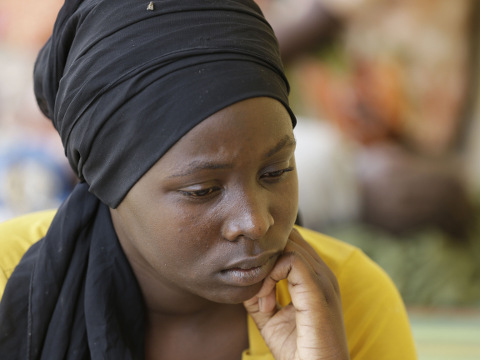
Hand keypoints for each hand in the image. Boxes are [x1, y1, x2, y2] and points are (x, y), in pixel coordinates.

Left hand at [243, 229, 349, 359]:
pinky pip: (292, 260)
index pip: (291, 242)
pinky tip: (266, 298)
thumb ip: (258, 295)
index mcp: (315, 277)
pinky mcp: (319, 291)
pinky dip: (271, 274)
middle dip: (265, 255)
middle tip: (253, 283)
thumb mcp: (270, 318)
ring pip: (289, 244)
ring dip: (266, 266)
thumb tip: (242, 277)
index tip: (254, 283)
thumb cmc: (296, 351)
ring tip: (261, 296)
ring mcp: (324, 280)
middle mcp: (323, 273)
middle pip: (290, 237)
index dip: (267, 253)